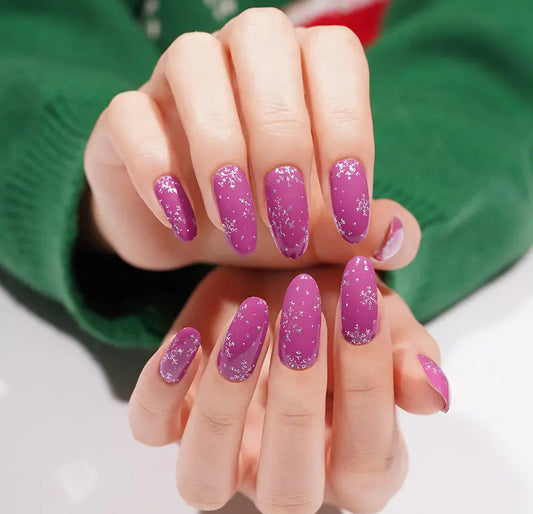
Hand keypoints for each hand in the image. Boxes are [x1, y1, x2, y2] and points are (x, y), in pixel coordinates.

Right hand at [84, 8, 418, 269]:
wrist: (186, 234)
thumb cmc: (261, 224)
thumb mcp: (316, 237)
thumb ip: (360, 233)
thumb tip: (399, 240)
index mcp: (298, 68)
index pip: (334, 57)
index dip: (346, 130)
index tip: (345, 214)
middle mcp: (237, 56)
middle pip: (263, 41)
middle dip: (282, 139)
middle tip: (287, 219)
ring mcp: (174, 80)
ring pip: (192, 62)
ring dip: (221, 152)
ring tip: (235, 225)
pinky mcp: (124, 117)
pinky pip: (130, 114)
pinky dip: (158, 171)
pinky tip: (184, 223)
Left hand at [129, 263, 448, 513]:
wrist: (278, 276)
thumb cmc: (337, 303)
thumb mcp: (380, 318)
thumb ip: (408, 354)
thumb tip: (431, 392)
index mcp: (349, 460)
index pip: (367, 463)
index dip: (367, 387)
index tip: (362, 306)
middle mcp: (283, 472)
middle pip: (288, 491)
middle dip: (298, 399)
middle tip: (307, 312)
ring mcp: (222, 452)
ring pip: (205, 479)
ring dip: (227, 403)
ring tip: (253, 323)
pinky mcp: (172, 419)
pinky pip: (150, 428)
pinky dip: (162, 390)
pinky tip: (191, 339)